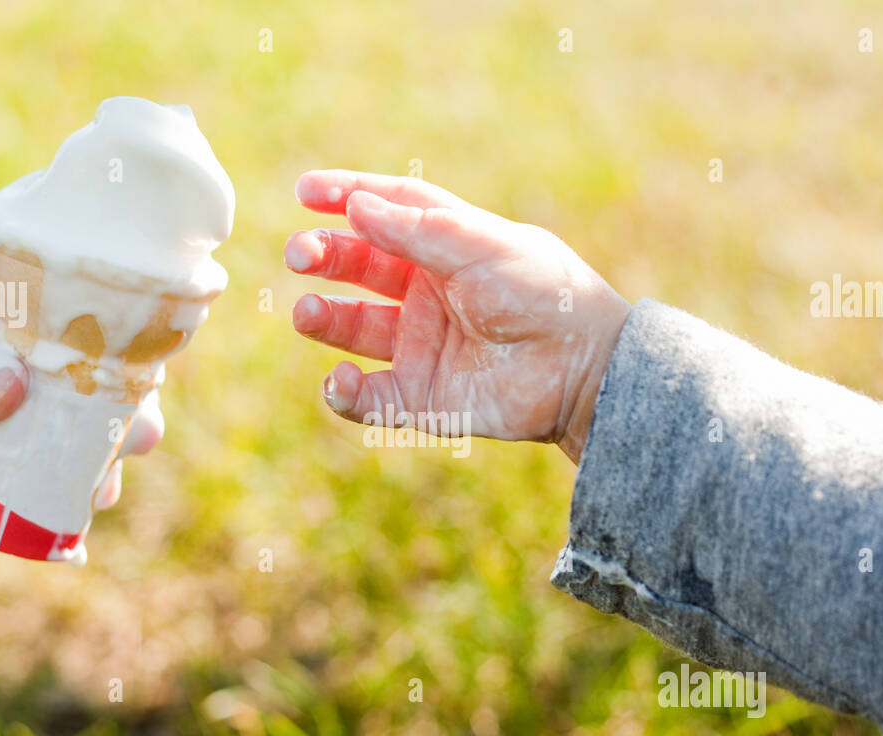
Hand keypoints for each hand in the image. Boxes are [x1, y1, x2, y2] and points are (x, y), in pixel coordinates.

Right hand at [284, 170, 630, 462]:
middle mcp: (429, 294)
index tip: (305, 190)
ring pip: (354, 330)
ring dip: (324, 319)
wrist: (583, 369)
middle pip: (361, 267)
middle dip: (325, 256)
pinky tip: (340, 379)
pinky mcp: (422, 399)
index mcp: (449, 248)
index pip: (388, 212)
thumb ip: (417, 230)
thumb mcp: (483, 247)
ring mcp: (423, 346)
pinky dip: (345, 392)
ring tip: (307, 313)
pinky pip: (369, 398)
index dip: (346, 196)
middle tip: (300, 253)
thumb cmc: (544, 294)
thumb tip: (355, 205)